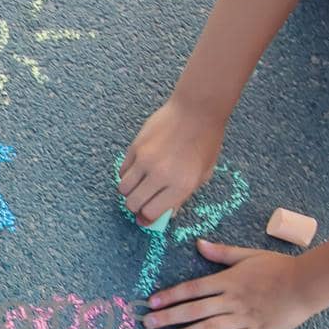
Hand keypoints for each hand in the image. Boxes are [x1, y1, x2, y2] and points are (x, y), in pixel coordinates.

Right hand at [119, 98, 224, 225]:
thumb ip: (183, 196)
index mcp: (180, 186)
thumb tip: (167, 214)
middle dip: (135, 207)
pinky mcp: (135, 147)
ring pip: (123, 188)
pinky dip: (127, 175)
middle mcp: (160, 175)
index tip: (145, 219)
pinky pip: (122, 170)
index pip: (151, 212)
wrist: (196, 110)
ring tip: (138, 186)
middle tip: (140, 203)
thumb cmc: (205, 142)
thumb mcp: (203, 174)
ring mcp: (145, 160)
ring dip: (129, 192)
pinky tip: (137, 171)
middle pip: (133, 203)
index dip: (146, 219)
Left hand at [145, 239, 318, 328]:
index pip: (192, 288)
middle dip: (168, 317)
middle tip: (147, 324)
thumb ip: (222, 253)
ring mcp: (243, 317)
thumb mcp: (248, 255)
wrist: (307, 284)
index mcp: (227, 280)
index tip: (152, 302)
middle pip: (194, 309)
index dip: (171, 295)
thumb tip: (198, 243)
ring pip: (208, 327)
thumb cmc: (279, 267)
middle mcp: (231, 300)